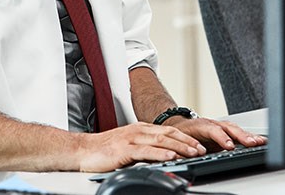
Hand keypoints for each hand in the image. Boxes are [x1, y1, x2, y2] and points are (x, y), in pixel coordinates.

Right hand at [76, 122, 206, 171]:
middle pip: (167, 133)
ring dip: (179, 146)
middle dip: (187, 141)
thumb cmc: (103, 150)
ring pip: (160, 140)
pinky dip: (160, 153)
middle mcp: (137, 131)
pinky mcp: (124, 150)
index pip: (167, 130)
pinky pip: (145, 151)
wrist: (82, 150)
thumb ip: (144, 147)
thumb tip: (163, 155)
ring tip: (193, 152)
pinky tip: (171, 156)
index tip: (198, 144)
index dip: (184, 137)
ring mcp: (130, 139)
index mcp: (139, 129)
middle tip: (202, 149)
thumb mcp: (128, 145)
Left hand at [165, 116, 266, 151]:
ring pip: (236, 130)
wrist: (182, 126)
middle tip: (251, 143)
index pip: (212, 130)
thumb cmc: (182, 133)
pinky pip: (240, 133)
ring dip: (248, 136)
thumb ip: (188, 146)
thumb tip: (194, 153)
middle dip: (240, 136)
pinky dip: (250, 137)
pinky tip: (261, 141)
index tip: (229, 146)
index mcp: (200, 125)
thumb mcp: (181, 139)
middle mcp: (213, 124)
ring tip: (260, 142)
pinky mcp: (227, 132)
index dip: (222, 138)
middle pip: (228, 128)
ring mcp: (221, 126)